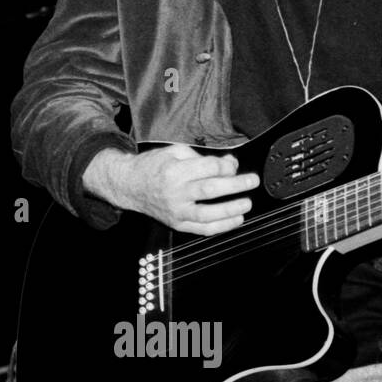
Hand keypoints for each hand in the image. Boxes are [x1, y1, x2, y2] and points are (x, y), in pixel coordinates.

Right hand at [85, 145, 258, 235]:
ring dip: (232, 209)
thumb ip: (202, 157)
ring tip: (247, 203)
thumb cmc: (152, 166)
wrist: (129, 185)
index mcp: (174, 171)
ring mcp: (176, 211)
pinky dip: (222, 227)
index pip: (209, 168)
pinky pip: (202, 229)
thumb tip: (230, 164)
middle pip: (212, 189)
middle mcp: (175, 192)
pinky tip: (235, 220)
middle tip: (252, 181)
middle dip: (236, 186)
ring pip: (209, 214)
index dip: (226, 166)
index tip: (234, 165)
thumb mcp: (173, 151)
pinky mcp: (177, 223)